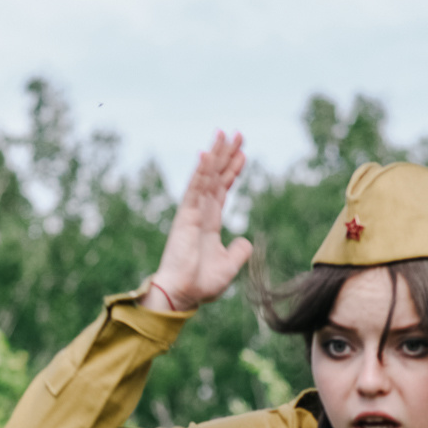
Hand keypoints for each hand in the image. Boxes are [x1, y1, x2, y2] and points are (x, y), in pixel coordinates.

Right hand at [147, 132, 251, 308]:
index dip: (233, 171)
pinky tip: (207, 154)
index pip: (222, 190)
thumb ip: (238, 252)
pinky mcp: (185, 217)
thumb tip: (246, 241)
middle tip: (236, 134)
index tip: (242, 154)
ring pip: (206, 177)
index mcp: (209, 223)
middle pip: (215, 177)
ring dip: (215, 155)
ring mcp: (192, 213)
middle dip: (226, 155)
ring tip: (224, 134)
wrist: (181, 294)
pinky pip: (194, 189)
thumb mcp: (228, 267)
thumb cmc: (200, 284)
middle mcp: (200, 213)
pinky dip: (201, 172)